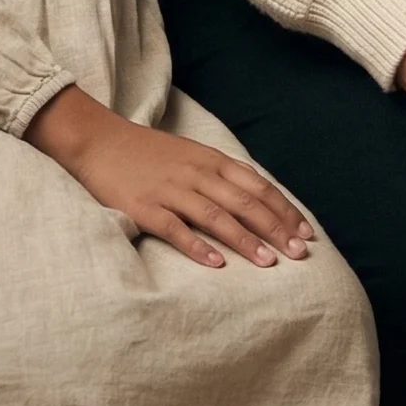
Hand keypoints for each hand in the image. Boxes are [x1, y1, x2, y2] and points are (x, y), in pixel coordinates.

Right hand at [27, 84, 311, 268]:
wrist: (100, 141)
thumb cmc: (149, 154)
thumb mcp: (192, 156)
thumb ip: (222, 175)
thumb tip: (258, 199)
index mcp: (211, 161)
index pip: (258, 186)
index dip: (284, 209)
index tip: (305, 233)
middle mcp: (197, 174)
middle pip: (244, 202)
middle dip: (275, 228)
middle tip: (299, 253)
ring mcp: (171, 190)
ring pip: (216, 216)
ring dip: (245, 240)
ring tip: (268, 262)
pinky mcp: (145, 207)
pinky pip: (175, 228)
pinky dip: (197, 246)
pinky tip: (216, 264)